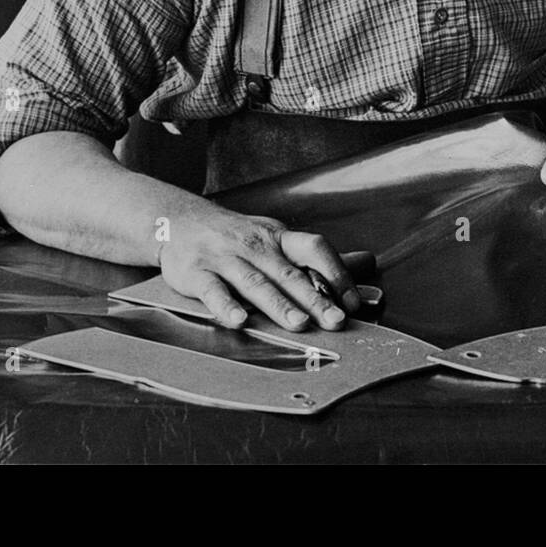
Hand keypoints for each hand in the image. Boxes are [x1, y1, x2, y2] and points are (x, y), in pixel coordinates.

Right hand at [157, 201, 363, 331]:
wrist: (179, 222)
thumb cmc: (237, 237)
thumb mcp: (276, 238)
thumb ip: (314, 257)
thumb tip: (366, 264)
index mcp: (278, 238)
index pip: (314, 248)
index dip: (336, 272)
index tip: (352, 302)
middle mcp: (255, 245)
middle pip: (289, 272)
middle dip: (315, 298)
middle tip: (336, 320)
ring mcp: (225, 258)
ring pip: (256, 282)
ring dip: (278, 304)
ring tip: (299, 324)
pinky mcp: (196, 272)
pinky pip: (213, 290)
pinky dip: (226, 306)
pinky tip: (238, 321)